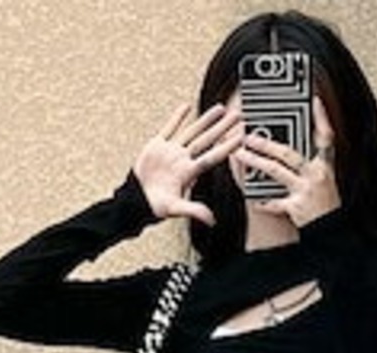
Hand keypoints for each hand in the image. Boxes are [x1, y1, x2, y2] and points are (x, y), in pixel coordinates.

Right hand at [133, 100, 243, 225]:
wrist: (136, 201)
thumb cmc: (155, 207)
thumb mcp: (175, 209)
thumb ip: (193, 210)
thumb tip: (212, 220)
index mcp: (188, 172)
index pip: (212, 156)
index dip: (227, 147)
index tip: (240, 137)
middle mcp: (183, 159)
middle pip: (207, 140)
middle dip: (222, 128)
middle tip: (238, 116)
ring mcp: (171, 151)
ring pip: (192, 131)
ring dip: (206, 120)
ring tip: (220, 108)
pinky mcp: (157, 146)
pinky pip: (169, 128)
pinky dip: (176, 117)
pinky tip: (186, 107)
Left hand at [234, 94, 340, 227]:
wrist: (332, 230)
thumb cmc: (326, 204)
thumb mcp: (327, 179)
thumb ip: (314, 160)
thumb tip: (295, 142)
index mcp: (325, 166)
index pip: (326, 138)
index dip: (322, 118)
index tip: (314, 100)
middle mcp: (316, 175)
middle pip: (289, 153)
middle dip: (267, 142)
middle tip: (248, 134)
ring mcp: (306, 191)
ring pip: (276, 172)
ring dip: (255, 161)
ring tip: (239, 154)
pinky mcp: (297, 208)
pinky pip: (274, 202)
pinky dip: (262, 200)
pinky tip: (249, 194)